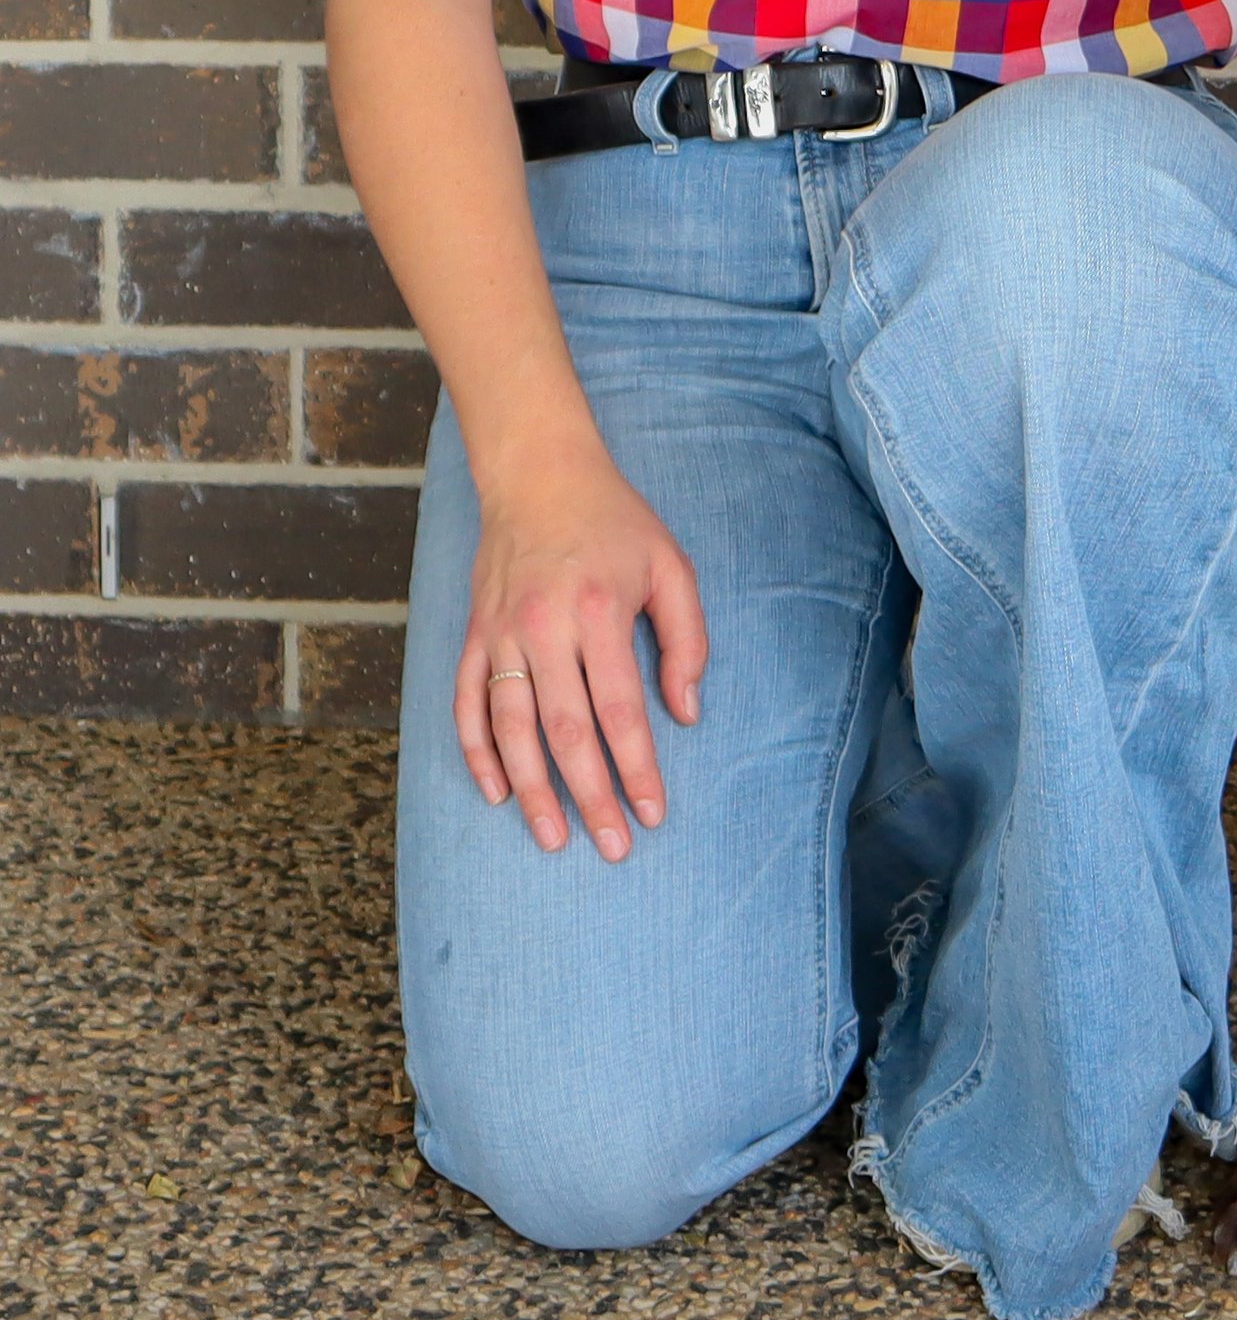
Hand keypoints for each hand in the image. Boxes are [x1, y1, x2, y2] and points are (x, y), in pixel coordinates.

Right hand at [456, 444, 707, 861]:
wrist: (539, 474)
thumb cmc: (615, 522)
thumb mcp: (670, 565)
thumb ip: (686, 638)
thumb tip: (686, 712)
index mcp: (599, 611)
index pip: (621, 711)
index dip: (636, 769)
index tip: (652, 812)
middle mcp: (544, 627)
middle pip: (566, 733)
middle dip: (590, 796)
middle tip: (612, 846)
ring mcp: (501, 634)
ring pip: (510, 729)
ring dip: (532, 790)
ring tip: (554, 836)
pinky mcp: (475, 634)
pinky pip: (466, 704)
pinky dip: (477, 752)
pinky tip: (496, 792)